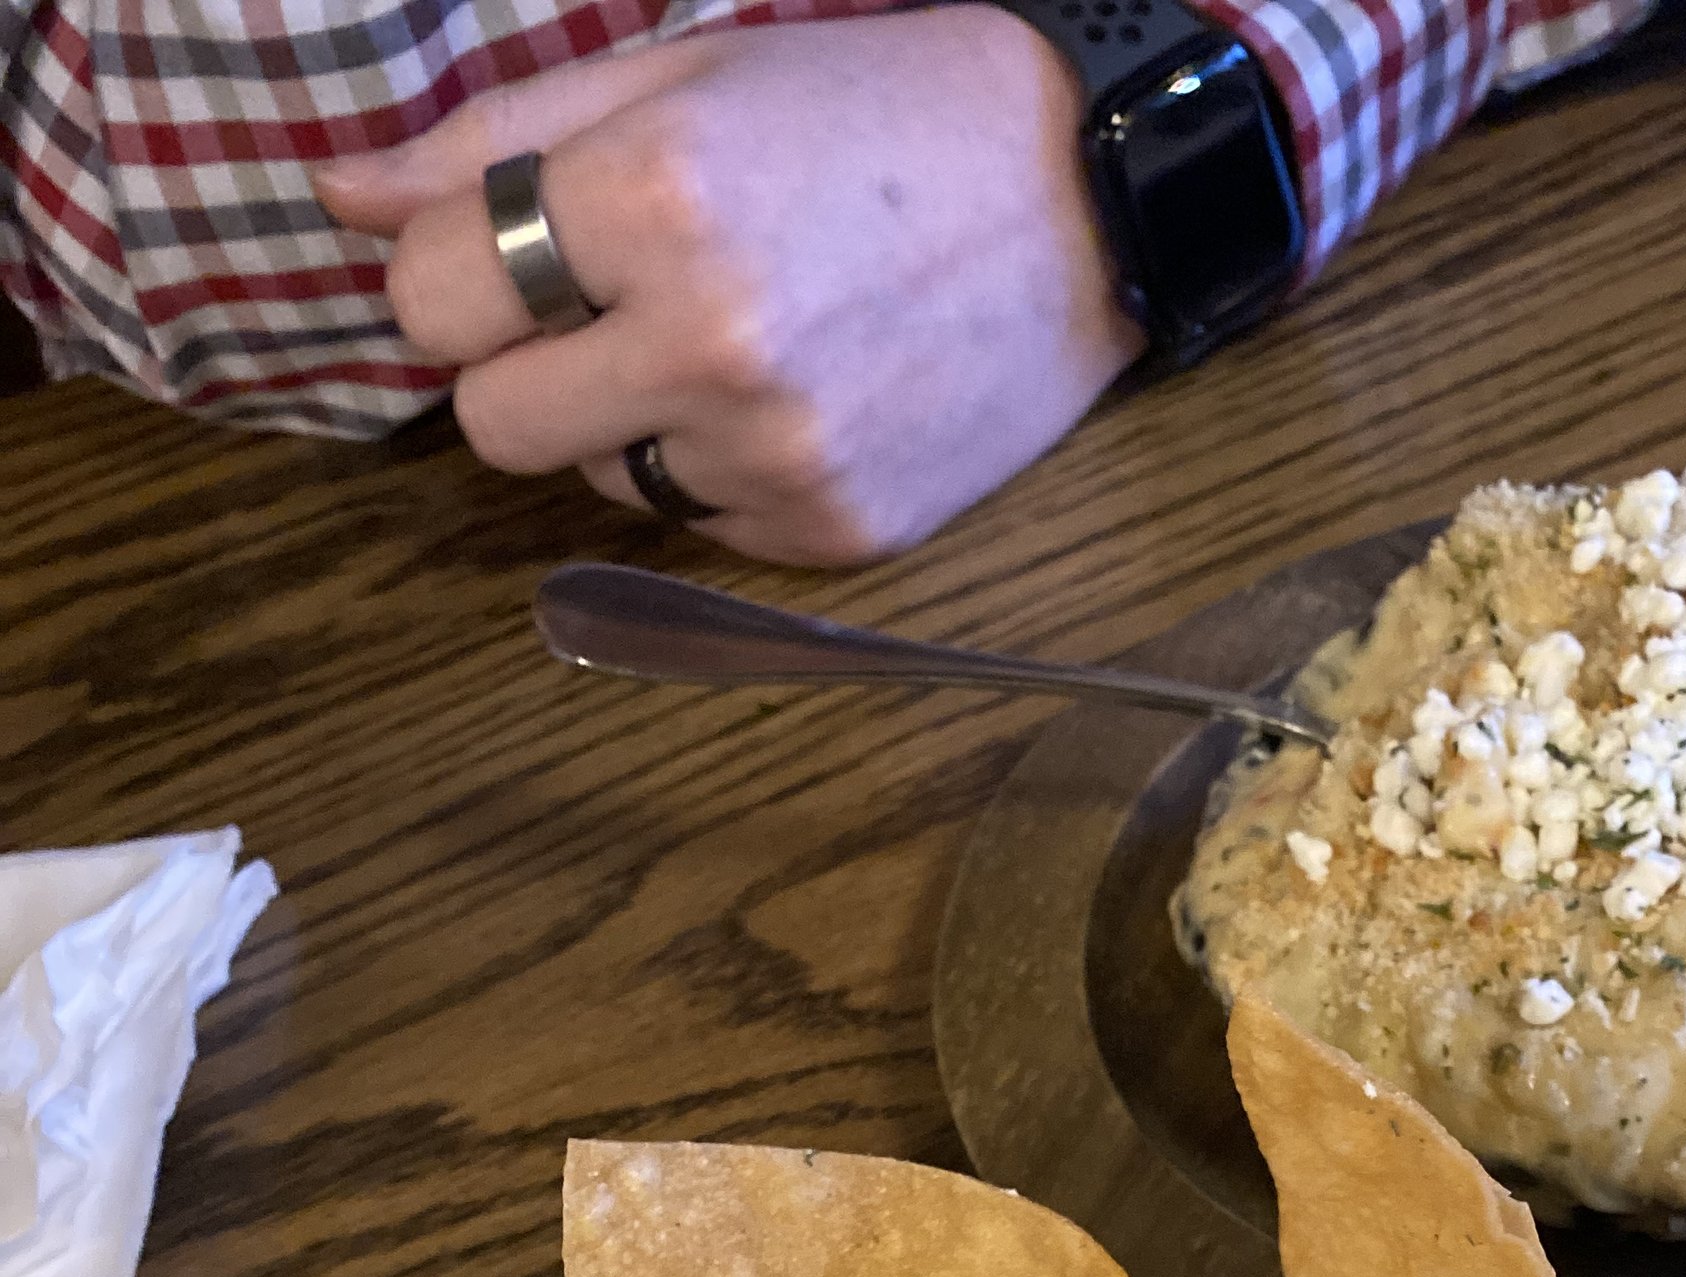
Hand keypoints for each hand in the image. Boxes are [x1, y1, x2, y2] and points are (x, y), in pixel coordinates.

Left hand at [313, 12, 1145, 566]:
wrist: (1084, 200)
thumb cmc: (869, 112)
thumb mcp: (675, 73)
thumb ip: (493, 139)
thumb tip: (338, 198)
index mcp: (652, 202)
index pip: (429, 300)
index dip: (457, 273)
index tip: (514, 249)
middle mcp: (708, 345)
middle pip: (489, 425)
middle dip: (523, 366)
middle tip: (611, 305)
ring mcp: (775, 455)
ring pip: (594, 482)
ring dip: (630, 420)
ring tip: (737, 338)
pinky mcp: (831, 531)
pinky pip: (699, 521)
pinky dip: (724, 466)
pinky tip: (804, 391)